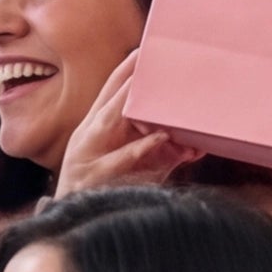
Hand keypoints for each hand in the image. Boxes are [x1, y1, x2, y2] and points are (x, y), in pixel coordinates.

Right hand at [52, 48, 199, 198]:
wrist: (75, 222)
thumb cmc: (106, 191)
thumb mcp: (132, 168)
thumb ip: (159, 155)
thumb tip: (195, 146)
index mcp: (95, 129)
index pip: (109, 93)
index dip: (124, 71)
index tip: (143, 49)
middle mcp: (88, 136)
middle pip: (109, 100)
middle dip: (126, 78)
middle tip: (146, 57)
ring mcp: (88, 154)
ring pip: (108, 121)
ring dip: (128, 102)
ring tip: (149, 88)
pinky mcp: (94, 175)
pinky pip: (120, 158)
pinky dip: (140, 148)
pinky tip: (160, 138)